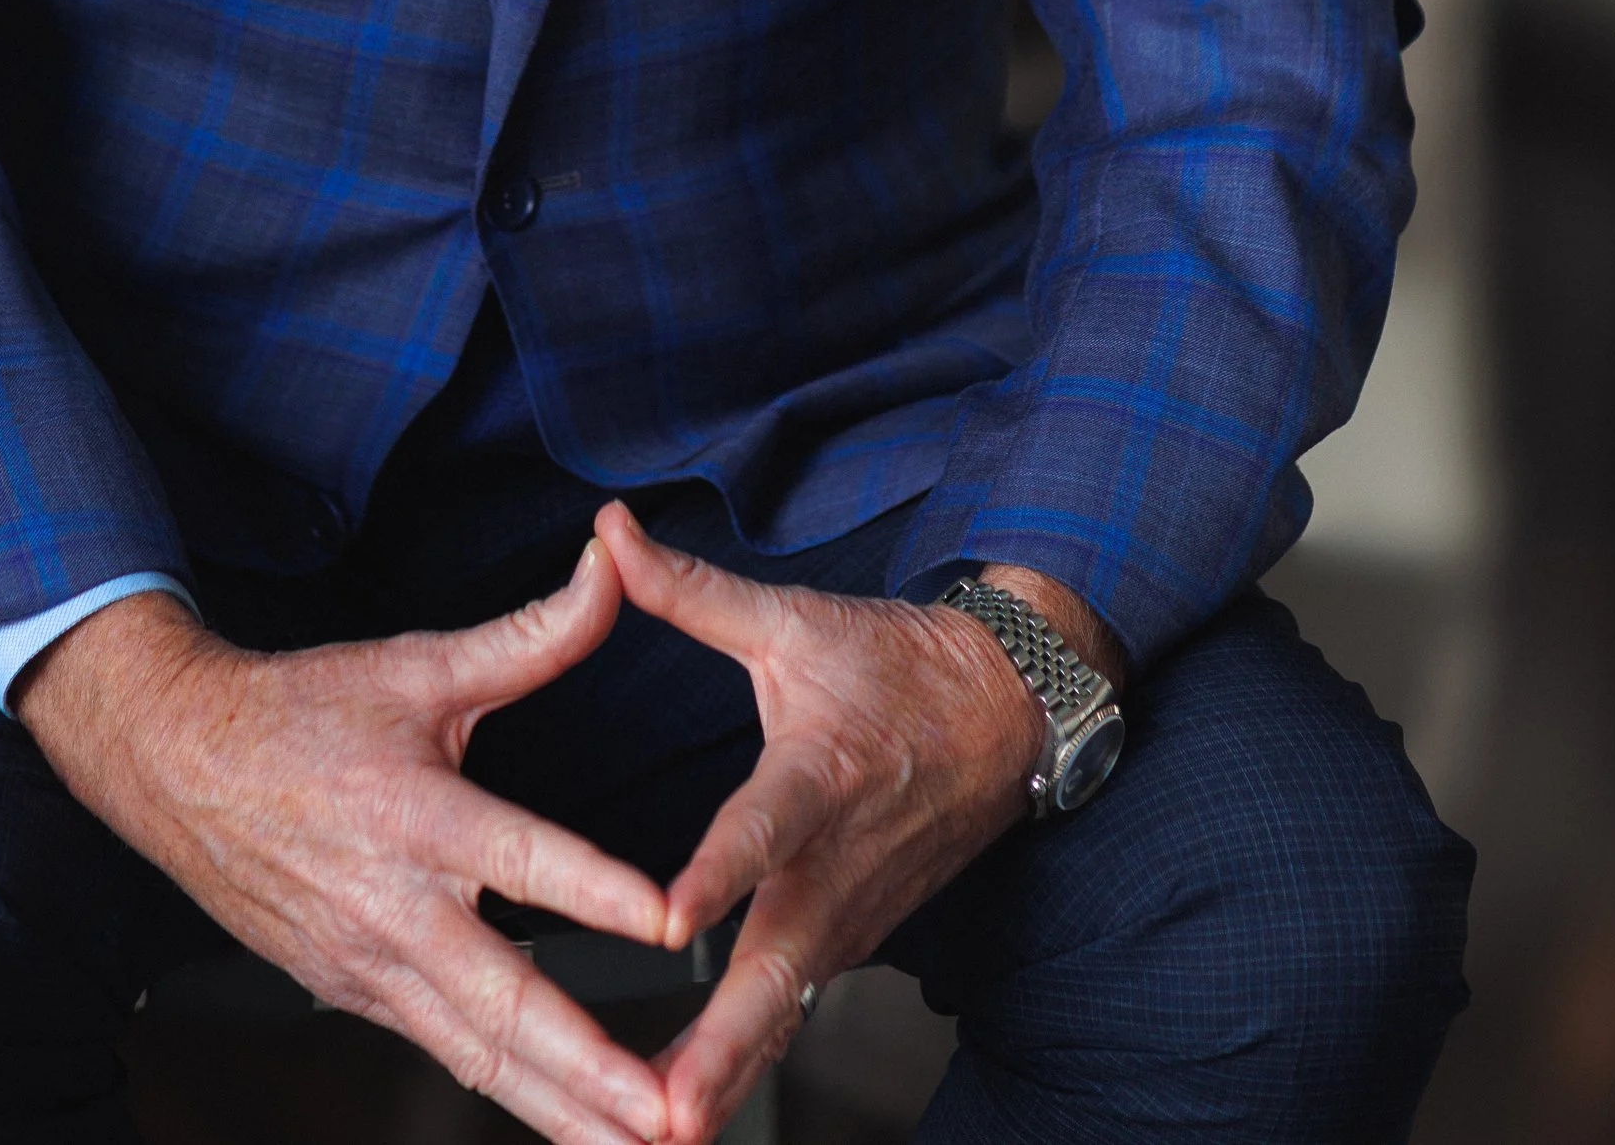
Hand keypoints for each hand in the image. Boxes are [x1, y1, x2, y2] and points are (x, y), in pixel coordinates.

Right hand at [15, 544, 675, 1144]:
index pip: (522, 857)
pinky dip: (512, 1095)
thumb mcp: (416, 664)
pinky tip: (571, 1127)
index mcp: (415, 814)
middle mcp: (394, 907)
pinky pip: (447, 1055)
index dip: (597, 891)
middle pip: (506, 1009)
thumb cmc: (303, 710)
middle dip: (595, 1075)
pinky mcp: (354, 995)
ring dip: (565, 1114)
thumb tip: (613, 571)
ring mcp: (369, 968)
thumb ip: (529, 636)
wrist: (176, 763)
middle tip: (673, 1116)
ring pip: (481, 1058)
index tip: (671, 924)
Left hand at [596, 505, 1103, 1144]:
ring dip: (732, 1073)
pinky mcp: (854, 938)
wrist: (1007, 714)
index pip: (761, 829)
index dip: (718, 873)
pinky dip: (751, 1063)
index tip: (669, 918)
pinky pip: (798, 1009)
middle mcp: (836, 862)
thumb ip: (689, 589)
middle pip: (777, 965)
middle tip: (665, 1109)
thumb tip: (607, 531)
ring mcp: (851, 914)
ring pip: (788, 1007)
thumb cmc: (894, 663)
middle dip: (721, 1045)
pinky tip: (694, 1109)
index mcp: (817, 774)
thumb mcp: (794, 617)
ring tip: (665, 1134)